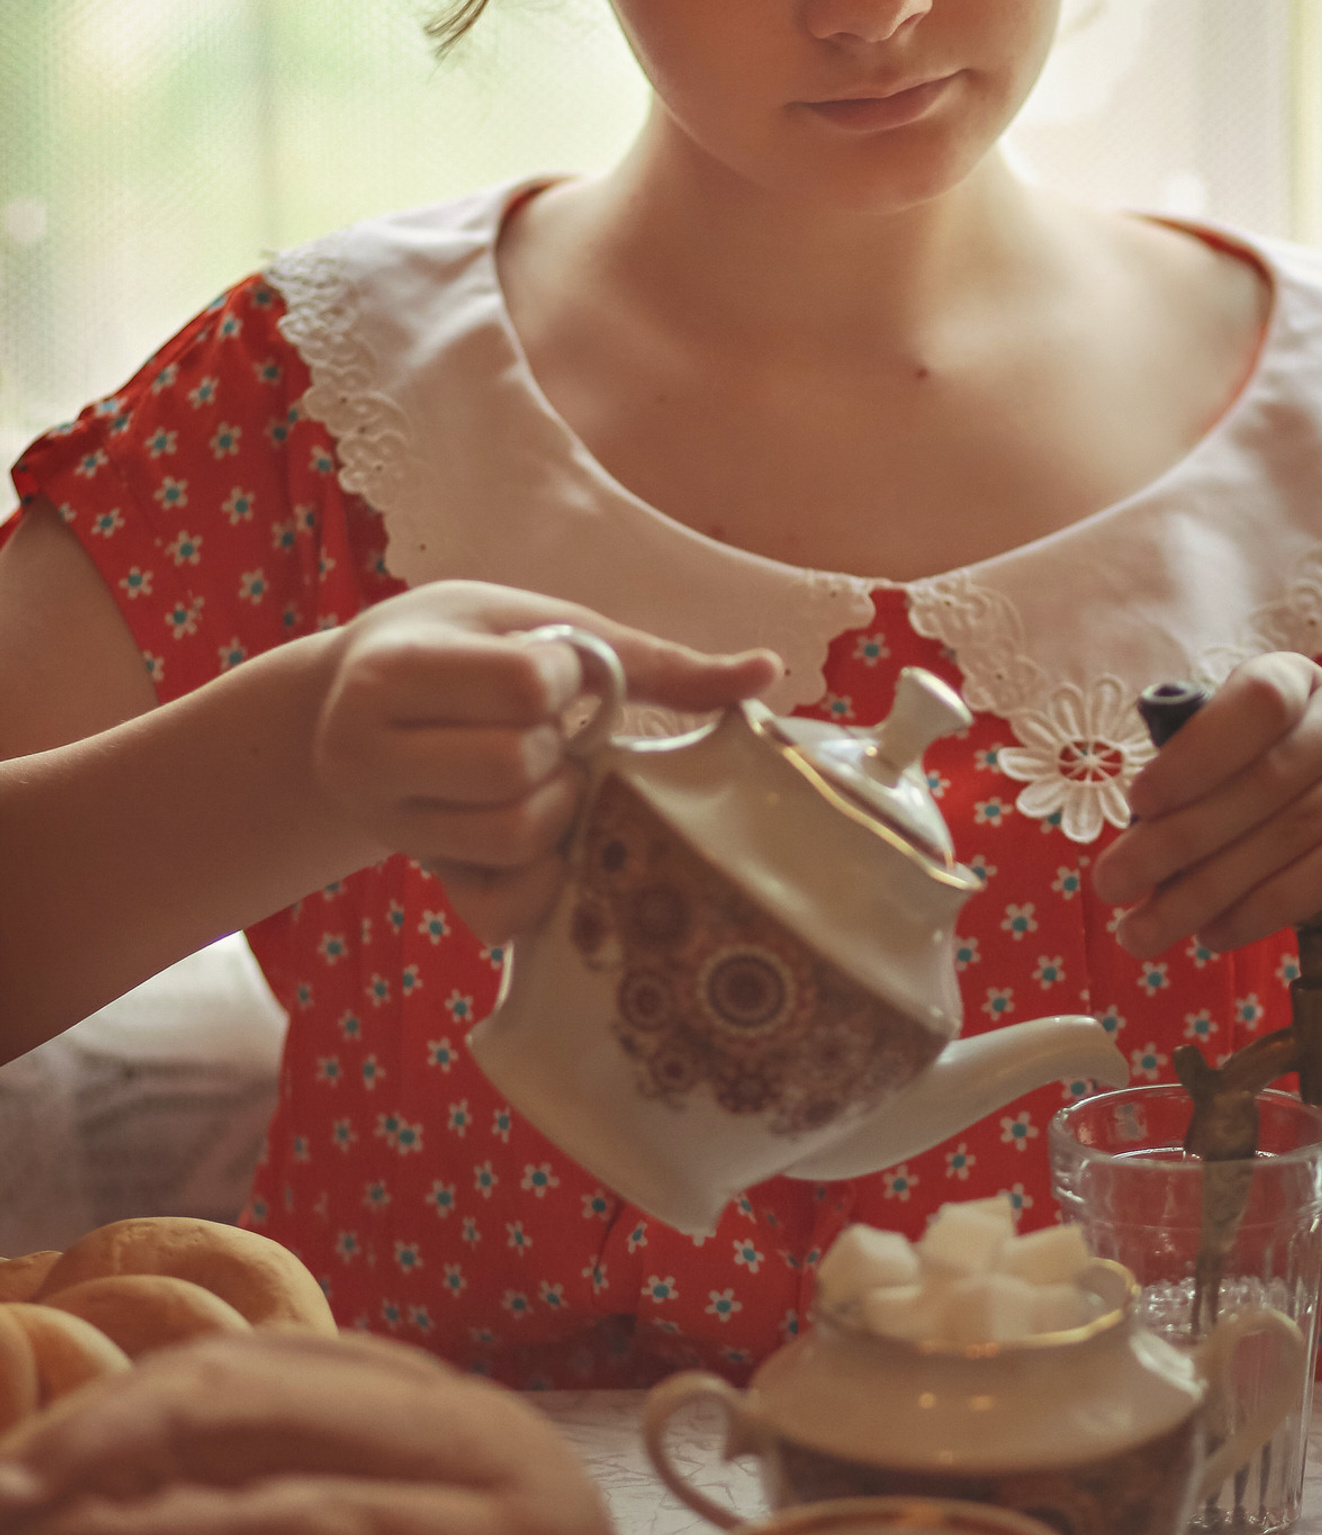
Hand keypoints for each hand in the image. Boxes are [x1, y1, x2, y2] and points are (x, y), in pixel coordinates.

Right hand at [312, 581, 779, 943]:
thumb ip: (643, 655)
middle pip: (518, 768)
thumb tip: (768, 670)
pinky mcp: (427, 887)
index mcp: (390, 671)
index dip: (562, 680)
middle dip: (561, 748)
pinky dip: (548, 883)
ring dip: (562, 808)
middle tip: (548, 731)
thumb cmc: (456, 649)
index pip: (522, 687)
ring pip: (519, 838)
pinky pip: (504, 913)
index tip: (550, 674)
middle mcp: (367, 755)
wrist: (340, 711)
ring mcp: (392, 830)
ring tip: (546, 776)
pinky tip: (549, 840)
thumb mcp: (528, 622)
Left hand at [1092, 653, 1321, 962]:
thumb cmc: (1266, 805)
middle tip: (1113, 886)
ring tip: (1146, 928)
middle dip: (1176, 840)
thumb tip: (1135, 837)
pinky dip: (1262, 909)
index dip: (1196, 752)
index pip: (1256, 701)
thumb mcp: (1225, 775)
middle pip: (1265, 779)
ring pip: (1292, 833)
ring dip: (1206, 888)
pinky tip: (1214, 933)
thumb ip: (1189, 785)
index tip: (1137, 802)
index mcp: (1297, 679)